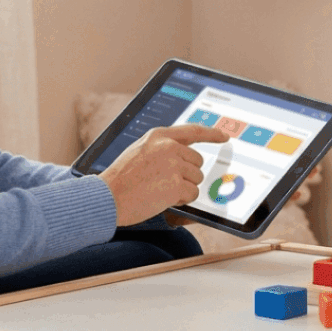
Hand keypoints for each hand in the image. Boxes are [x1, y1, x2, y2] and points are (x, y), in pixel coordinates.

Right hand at [100, 124, 229, 226]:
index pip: (192, 131)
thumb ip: (162, 149)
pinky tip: (163, 198)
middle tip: (165, 182)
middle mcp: (168, 147)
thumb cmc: (121, 178)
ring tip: (160, 190)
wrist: (107, 196)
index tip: (224, 136)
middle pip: (197, 161)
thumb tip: (186, 156)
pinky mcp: (176, 185)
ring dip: (184, 188)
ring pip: (196, 179)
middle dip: (187, 174)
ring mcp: (173, 165)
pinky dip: (182, 200)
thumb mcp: (140, 151)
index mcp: (159, 135)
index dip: (211, 134)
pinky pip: (192, 194)